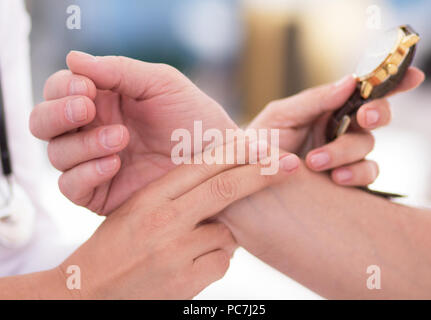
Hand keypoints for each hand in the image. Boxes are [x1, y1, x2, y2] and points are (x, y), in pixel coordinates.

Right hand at [30, 51, 236, 214]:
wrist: (219, 160)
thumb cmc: (195, 118)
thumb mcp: (162, 84)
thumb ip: (120, 70)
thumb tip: (72, 58)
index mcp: (103, 101)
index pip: (59, 90)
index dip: (63, 87)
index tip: (87, 88)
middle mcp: (92, 131)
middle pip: (44, 122)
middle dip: (57, 114)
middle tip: (86, 108)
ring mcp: (94, 163)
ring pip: (56, 154)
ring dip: (82, 143)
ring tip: (121, 138)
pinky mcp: (101, 193)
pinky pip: (70, 187)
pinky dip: (85, 173)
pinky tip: (114, 163)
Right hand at [58, 142, 300, 298]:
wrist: (89, 292)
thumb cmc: (115, 246)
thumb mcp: (137, 210)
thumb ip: (177, 195)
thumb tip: (225, 186)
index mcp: (150, 197)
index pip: (202, 165)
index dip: (238, 152)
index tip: (265, 144)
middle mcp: (163, 221)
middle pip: (225, 188)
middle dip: (263, 174)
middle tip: (291, 164)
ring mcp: (175, 253)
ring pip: (227, 233)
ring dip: (224, 234)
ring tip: (192, 244)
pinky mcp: (184, 282)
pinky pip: (221, 262)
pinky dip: (214, 260)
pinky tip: (188, 266)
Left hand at [249, 68, 424, 185]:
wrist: (246, 175)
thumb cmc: (260, 141)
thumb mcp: (281, 115)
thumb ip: (315, 100)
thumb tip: (350, 81)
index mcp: (328, 107)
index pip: (364, 91)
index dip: (391, 82)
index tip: (412, 77)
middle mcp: (341, 128)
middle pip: (375, 116)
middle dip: (375, 114)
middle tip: (362, 118)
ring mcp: (344, 154)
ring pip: (367, 146)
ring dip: (346, 152)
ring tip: (315, 161)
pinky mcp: (344, 178)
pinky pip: (366, 174)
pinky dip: (355, 175)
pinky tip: (335, 179)